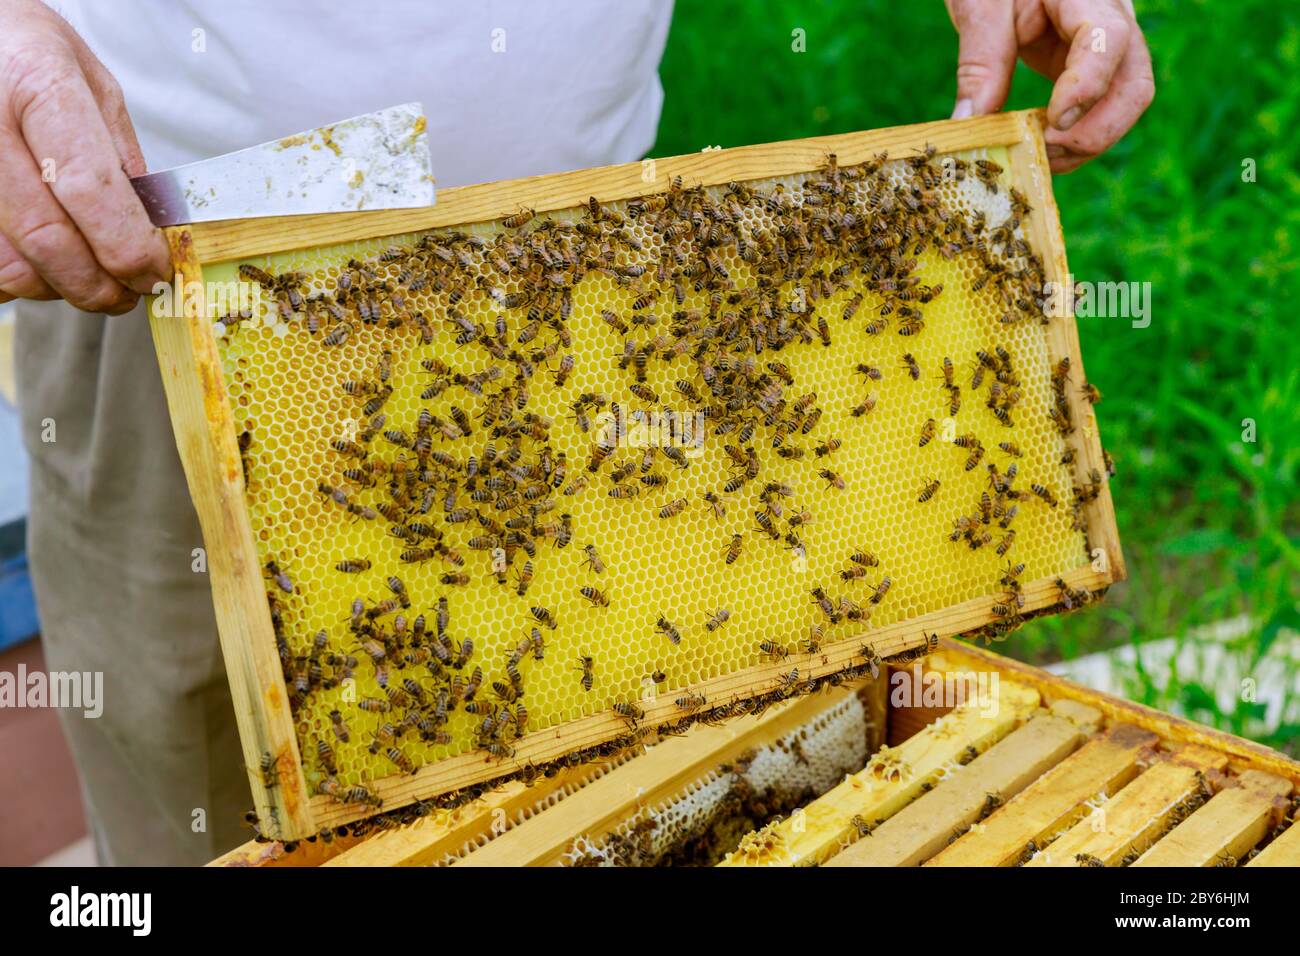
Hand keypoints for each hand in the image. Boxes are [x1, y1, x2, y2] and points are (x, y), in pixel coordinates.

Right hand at [0, 0, 169, 313]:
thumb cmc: (30, 55)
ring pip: (9, 263)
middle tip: (128, 294)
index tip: (155, 272)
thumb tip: (152, 233)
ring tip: (89, 279)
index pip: (89, 188)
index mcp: (38, 86)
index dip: (127, 246)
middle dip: (99, 284)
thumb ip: (122, 159)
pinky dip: (20, 278)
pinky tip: (41, 264)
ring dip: (59, 288)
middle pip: (47, 237)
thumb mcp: (93, 86)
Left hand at [945, 0, 1154, 172]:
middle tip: (1042, 151)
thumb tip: (969, 124)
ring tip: (1037, 155)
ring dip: (1085, 143)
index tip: (1053, 122)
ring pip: (1124, 105)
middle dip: (1094, 132)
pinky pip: (1102, 112)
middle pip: (1134, 84)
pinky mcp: (1093, 71)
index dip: (1087, 87)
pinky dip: (1076, 139)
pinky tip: (1041, 149)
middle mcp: (1112, 20)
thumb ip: (980, 61)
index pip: (1107, 40)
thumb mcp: (980, 6)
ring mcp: (1108, 50)